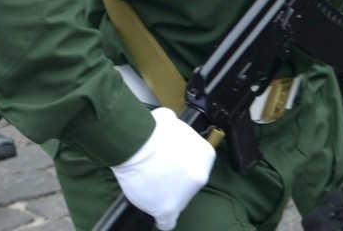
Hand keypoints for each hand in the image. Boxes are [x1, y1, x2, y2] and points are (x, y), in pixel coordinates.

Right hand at [109, 107, 214, 229]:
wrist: (137, 144)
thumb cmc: (152, 130)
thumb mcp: (171, 121)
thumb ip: (176, 130)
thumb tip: (169, 129)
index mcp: (205, 155)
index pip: (197, 164)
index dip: (182, 164)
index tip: (169, 162)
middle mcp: (200, 176)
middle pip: (188, 184)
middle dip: (174, 179)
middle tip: (157, 171)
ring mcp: (185, 195)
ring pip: (177, 200)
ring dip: (165, 194)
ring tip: (149, 184)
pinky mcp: (168, 209)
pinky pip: (167, 222)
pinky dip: (161, 219)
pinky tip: (155, 215)